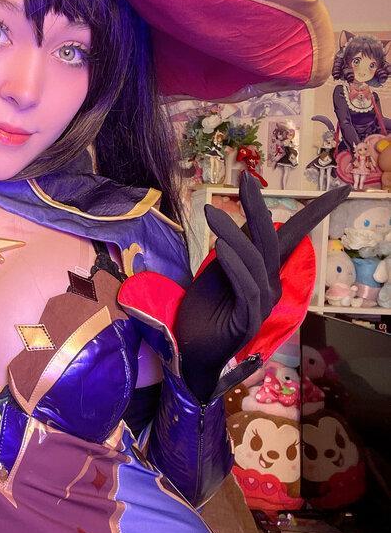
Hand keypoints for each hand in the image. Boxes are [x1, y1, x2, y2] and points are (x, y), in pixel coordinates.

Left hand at [175, 173, 350, 401]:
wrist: (192, 352)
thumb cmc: (205, 312)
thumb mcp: (217, 273)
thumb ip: (235, 250)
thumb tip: (245, 221)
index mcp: (266, 272)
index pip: (293, 237)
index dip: (317, 213)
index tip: (341, 189)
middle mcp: (270, 285)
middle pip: (272, 241)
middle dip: (259, 208)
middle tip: (246, 179)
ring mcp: (263, 304)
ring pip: (255, 262)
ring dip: (233, 235)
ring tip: (211, 214)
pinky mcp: (249, 321)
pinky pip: (247, 288)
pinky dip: (235, 267)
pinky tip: (220, 249)